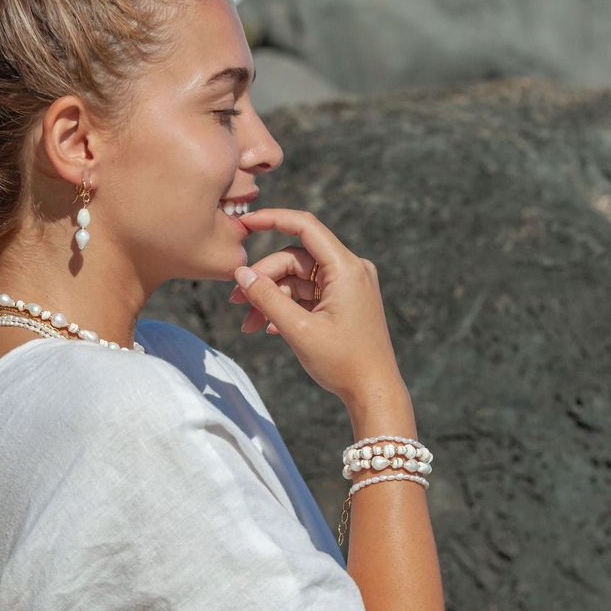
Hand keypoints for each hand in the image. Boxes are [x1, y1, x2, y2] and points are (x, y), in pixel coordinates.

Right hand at [229, 207, 405, 407]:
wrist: (373, 391)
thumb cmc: (342, 362)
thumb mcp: (298, 330)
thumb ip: (267, 298)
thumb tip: (241, 273)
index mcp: (346, 268)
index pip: (305, 226)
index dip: (273, 219)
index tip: (245, 223)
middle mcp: (350, 270)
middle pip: (295, 259)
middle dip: (264, 279)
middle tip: (237, 302)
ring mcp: (348, 287)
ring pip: (298, 280)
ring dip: (272, 299)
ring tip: (249, 325)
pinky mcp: (344, 303)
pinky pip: (309, 295)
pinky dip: (288, 307)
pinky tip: (269, 328)